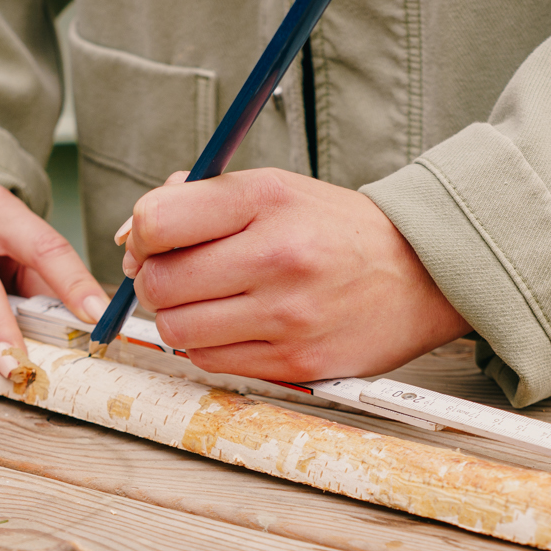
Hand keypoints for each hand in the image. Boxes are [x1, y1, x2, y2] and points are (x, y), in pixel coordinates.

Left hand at [120, 168, 467, 381]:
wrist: (421, 275)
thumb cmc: (338, 230)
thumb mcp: (276, 189)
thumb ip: (200, 199)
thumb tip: (130, 234)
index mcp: (267, 199)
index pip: (159, 220)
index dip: (141, 234)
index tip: (152, 240)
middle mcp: (277, 256)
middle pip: (159, 282)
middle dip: (153, 280)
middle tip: (175, 275)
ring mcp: (286, 315)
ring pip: (177, 329)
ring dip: (178, 318)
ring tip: (206, 302)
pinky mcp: (295, 361)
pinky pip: (210, 360)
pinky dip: (207, 345)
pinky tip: (233, 325)